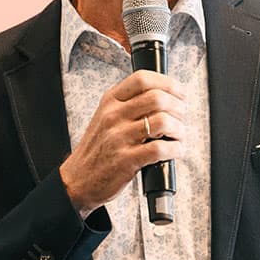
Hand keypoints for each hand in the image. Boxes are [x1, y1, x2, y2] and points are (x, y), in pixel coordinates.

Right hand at [60, 70, 185, 213]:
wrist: (78, 180)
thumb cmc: (97, 150)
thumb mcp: (105, 118)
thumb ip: (129, 105)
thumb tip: (165, 97)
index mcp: (110, 102)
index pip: (143, 79)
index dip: (168, 83)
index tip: (180, 93)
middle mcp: (113, 116)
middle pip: (158, 99)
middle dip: (178, 108)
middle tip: (181, 117)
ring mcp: (118, 138)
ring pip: (163, 122)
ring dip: (179, 129)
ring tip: (178, 136)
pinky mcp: (126, 160)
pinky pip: (160, 149)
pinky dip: (175, 149)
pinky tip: (175, 150)